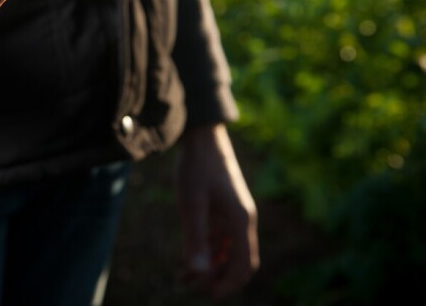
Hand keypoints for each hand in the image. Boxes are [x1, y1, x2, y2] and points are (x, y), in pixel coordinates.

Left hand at [175, 123, 259, 300]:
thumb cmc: (197, 168)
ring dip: (209, 268)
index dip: (228, 285)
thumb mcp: (192, 204)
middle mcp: (242, 221)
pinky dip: (206, 253)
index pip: (244, 265)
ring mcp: (232, 215)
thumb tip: (198, 273)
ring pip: (226, 252)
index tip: (207, 295)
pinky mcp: (222, 210)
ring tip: (183, 279)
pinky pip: (218, 240)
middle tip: (189, 288)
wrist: (200, 137)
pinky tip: (187, 261)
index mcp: (241, 221)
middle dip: (217, 279)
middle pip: (237, 262)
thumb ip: (195, 239)